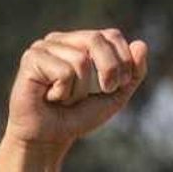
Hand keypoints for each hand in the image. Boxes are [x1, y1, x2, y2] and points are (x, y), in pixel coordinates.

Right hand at [5, 29, 148, 146]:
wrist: (51, 136)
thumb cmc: (80, 114)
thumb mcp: (116, 95)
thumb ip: (133, 72)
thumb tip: (141, 44)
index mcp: (82, 42)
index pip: (112, 35)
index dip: (124, 61)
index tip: (118, 85)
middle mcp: (62, 39)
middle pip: (97, 39)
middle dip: (110, 70)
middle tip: (102, 90)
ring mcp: (44, 46)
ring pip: (80, 59)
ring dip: (81, 89)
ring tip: (66, 97)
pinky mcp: (31, 58)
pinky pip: (63, 72)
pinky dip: (64, 92)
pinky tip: (51, 96)